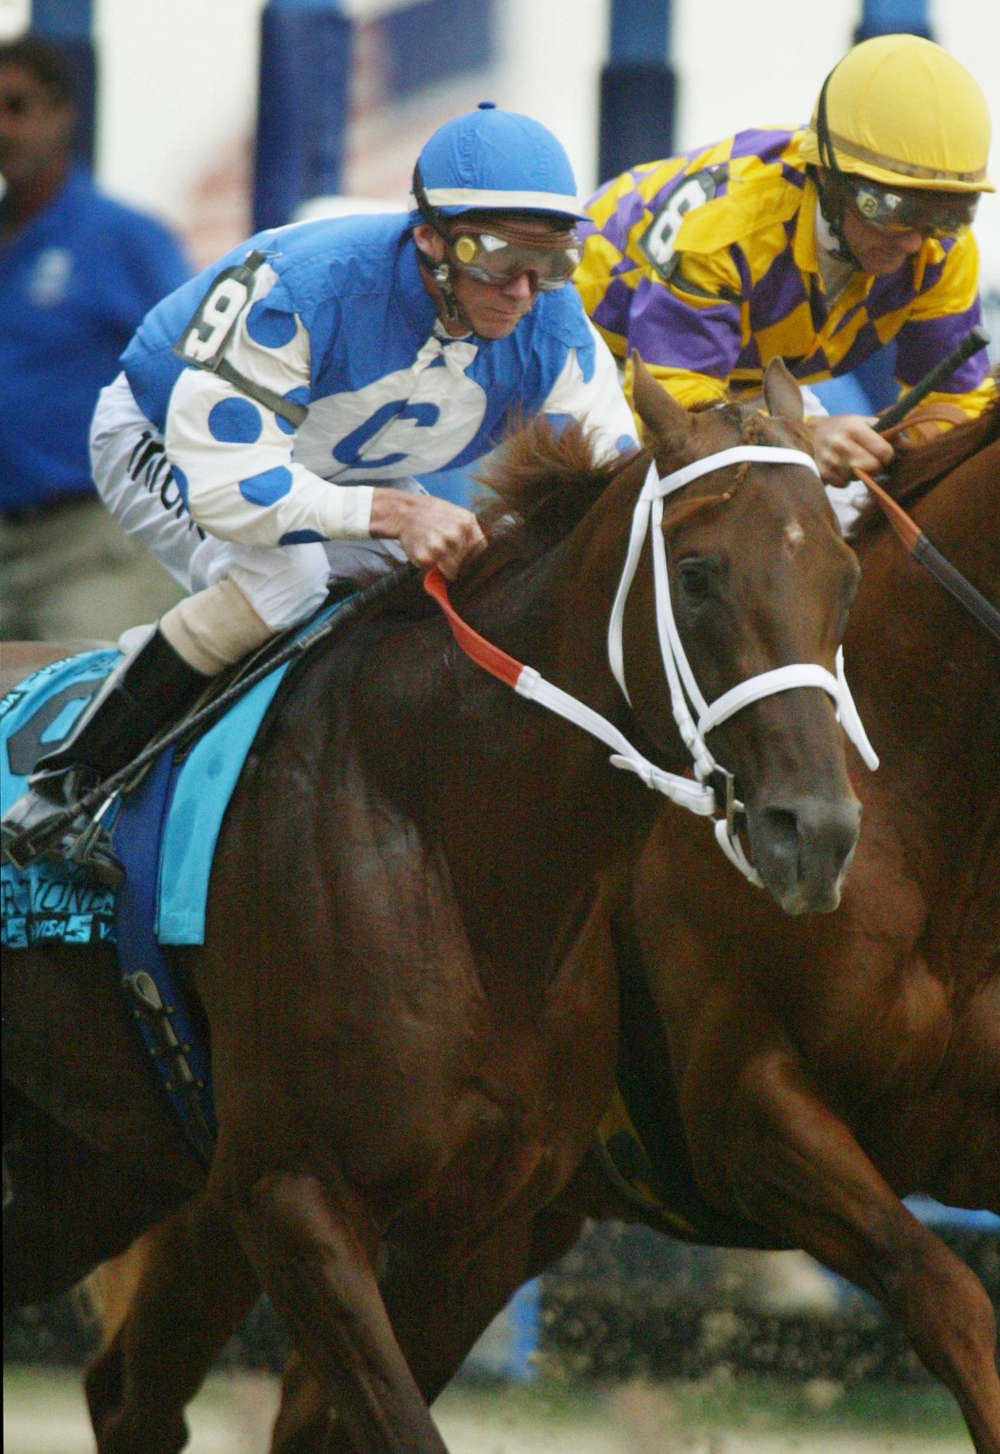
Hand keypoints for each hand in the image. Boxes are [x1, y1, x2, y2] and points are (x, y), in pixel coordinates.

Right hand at [370, 489, 485, 578]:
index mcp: (467, 524)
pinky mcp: (425, 557)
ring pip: (452, 571)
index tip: (467, 559)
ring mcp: (439, 547)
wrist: (405, 512)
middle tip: (446, 551)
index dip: (474, 557)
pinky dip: (430, 566)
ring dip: (445, 567)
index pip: (480, 551)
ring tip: (436, 551)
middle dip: (459, 562)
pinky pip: (433, 570)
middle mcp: (455, 536)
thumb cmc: (434, 514)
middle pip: (467, 563)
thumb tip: (485, 557)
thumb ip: (472, 532)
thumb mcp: (459, 515)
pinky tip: (426, 552)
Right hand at [804, 414, 893, 486]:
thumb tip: (911, 446)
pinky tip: (839, 468)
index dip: (887, 455)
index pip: (884, 451)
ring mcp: (829, 460)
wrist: (806, 434)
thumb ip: (887, 432)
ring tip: (850, 461)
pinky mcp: (821, 473)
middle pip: (872, 468)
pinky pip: (843, 484)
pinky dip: (844, 479)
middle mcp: (840, 444)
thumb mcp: (863, 422)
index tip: (883, 453)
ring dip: (858, 473)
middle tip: (867, 459)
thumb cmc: (841, 428)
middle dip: (874, 466)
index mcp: (854, 427)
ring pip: (858, 478)